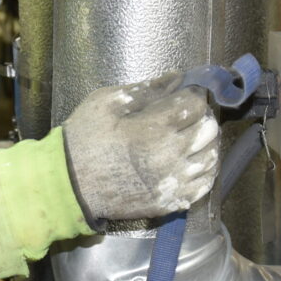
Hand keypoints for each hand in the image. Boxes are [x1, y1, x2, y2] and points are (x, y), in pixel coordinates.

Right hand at [61, 69, 219, 223]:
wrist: (68, 184)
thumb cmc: (84, 138)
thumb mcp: (106, 102)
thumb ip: (145, 89)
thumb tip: (176, 77)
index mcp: (154, 128)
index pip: (195, 105)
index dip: (193, 94)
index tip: (184, 93)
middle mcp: (170, 157)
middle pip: (209, 130)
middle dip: (201, 117)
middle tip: (185, 114)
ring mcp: (172, 183)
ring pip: (211, 158)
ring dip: (206, 143)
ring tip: (189, 137)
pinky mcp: (170, 202)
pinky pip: (204, 185)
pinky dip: (204, 170)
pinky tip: (191, 161)